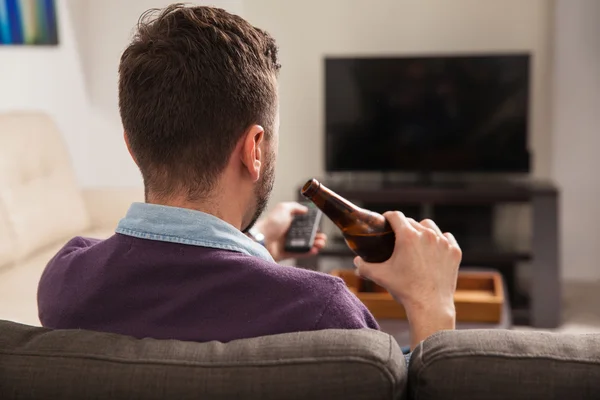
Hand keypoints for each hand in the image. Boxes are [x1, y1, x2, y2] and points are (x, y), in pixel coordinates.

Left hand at [253, 202, 326, 261]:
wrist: (260, 240)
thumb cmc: (271, 223)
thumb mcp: (283, 208)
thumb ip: (295, 207)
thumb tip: (305, 209)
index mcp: (285, 221)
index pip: (301, 223)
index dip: (311, 225)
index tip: (318, 226)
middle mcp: (285, 232)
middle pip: (304, 234)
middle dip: (315, 235)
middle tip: (323, 237)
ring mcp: (284, 243)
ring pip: (303, 244)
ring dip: (314, 244)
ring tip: (322, 243)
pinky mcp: (283, 254)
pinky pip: (298, 253)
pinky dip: (308, 252)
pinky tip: (315, 250)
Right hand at [353, 212, 461, 348]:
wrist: (430, 306)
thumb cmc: (404, 290)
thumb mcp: (380, 276)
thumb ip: (364, 266)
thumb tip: (356, 262)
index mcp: (407, 236)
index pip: (396, 216)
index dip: (388, 217)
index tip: (386, 222)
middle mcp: (427, 235)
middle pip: (412, 221)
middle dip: (404, 227)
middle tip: (398, 238)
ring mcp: (443, 243)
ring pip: (430, 226)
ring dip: (422, 230)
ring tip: (417, 241)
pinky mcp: (454, 252)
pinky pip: (447, 238)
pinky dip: (440, 240)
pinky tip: (435, 248)